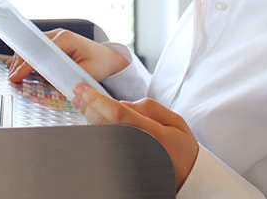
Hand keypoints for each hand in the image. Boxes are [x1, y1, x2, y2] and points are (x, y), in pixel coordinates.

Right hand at [6, 28, 128, 82]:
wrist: (109, 58)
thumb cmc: (101, 64)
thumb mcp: (85, 73)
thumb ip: (67, 76)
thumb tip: (48, 82)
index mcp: (66, 40)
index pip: (39, 52)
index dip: (26, 66)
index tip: (17, 76)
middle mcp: (58, 35)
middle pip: (32, 46)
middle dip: (20, 63)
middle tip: (12, 78)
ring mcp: (56, 37)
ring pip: (32, 46)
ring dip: (22, 59)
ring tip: (14, 74)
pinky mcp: (55, 42)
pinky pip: (37, 47)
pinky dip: (27, 56)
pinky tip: (19, 66)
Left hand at [72, 83, 198, 190]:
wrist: (189, 178)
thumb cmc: (182, 149)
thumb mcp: (175, 121)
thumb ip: (148, 108)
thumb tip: (120, 103)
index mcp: (153, 135)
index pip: (118, 114)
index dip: (96, 100)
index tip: (82, 88)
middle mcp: (138, 148)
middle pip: (103, 124)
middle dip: (87, 106)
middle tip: (77, 92)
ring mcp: (128, 159)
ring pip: (100, 134)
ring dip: (88, 117)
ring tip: (81, 102)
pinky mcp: (123, 166)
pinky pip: (104, 145)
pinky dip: (96, 129)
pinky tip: (92, 119)